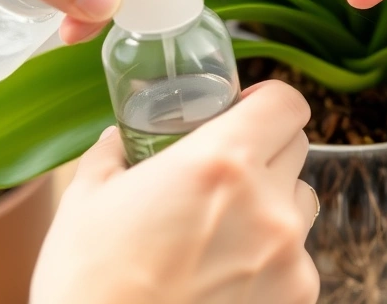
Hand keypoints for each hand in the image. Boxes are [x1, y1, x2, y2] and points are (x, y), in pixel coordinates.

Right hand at [30, 80, 320, 303]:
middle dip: (264, 149)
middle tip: (224, 171)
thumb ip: (115, 153)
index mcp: (221, 162)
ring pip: (300, 203)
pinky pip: (297, 257)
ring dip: (273, 202)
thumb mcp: (86, 200)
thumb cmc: (90, 284)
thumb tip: (122, 138)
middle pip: (296, 147)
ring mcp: (288, 255)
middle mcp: (266, 204)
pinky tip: (225, 273)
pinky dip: (272, 257)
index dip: (267, 101)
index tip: (245, 109)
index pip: (286, 103)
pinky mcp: (297, 296)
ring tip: (223, 228)